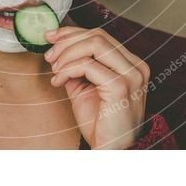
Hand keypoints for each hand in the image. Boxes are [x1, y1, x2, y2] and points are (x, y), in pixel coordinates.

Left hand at [44, 26, 150, 148]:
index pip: (102, 35)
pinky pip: (88, 65)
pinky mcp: (120, 87)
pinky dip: (68, 69)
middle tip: (49, 55)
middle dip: (67, 41)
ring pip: (94, 44)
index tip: (51, 37)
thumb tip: (57, 48)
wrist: (110, 153)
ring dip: (67, 53)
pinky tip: (58, 81)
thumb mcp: (86, 88)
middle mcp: (136, 66)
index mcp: (131, 64)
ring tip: (54, 69)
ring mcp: (132, 75)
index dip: (73, 32)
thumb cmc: (100, 125)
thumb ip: (77, 67)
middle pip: (98, 35)